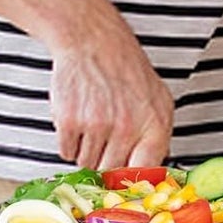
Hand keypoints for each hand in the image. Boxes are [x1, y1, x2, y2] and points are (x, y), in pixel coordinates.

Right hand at [48, 23, 173, 172]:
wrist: (93, 41)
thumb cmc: (124, 70)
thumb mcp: (156, 99)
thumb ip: (154, 137)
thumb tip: (150, 176)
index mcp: (155, 123)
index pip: (146, 172)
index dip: (132, 181)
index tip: (125, 182)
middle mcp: (129, 127)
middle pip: (111, 172)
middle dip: (106, 159)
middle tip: (105, 136)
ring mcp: (98, 125)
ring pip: (87, 164)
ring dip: (87, 149)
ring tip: (93, 119)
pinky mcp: (70, 122)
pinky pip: (66, 153)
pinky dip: (69, 141)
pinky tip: (78, 116)